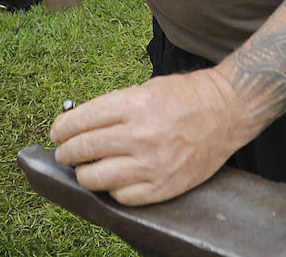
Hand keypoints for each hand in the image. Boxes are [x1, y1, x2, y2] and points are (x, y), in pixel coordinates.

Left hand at [49, 69, 254, 205]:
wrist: (228, 111)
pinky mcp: (164, 186)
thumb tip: (81, 124)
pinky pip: (123, 197)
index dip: (63, 128)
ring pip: (96, 178)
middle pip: (84, 148)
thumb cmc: (188, 96)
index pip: (82, 119)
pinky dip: (112, 190)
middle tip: (65, 152)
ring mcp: (152, 163)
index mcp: (135, 105)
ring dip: (83, 174)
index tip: (57, 133)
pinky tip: (113, 181)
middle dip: (67, 152)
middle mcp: (141, 135)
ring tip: (84, 169)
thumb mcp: (147, 89)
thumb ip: (116, 107)